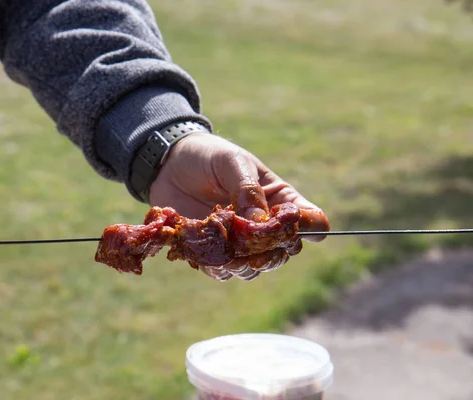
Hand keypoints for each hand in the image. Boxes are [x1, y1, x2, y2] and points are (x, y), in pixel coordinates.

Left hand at [149, 132, 329, 280]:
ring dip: (244, 265)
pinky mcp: (213, 251)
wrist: (169, 164)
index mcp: (280, 199)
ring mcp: (239, 241)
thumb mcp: (232, 162)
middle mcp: (264, 225)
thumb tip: (260, 223)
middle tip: (254, 250)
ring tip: (227, 251)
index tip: (289, 226)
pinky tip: (206, 254)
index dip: (308, 227)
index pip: (311, 220)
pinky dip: (217, 267)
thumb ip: (247, 190)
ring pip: (255, 267)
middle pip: (284, 252)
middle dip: (271, 254)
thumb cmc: (208, 156)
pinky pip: (223, 271)